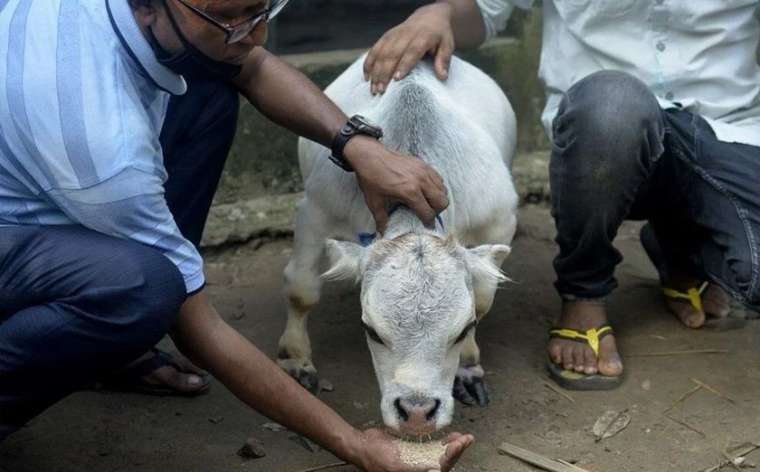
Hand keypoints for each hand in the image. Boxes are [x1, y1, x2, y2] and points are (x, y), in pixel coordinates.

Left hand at [344, 136, 448, 233]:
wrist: (369, 155)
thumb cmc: (371, 177)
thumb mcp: (374, 201)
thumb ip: (381, 219)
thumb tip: (383, 232)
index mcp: (410, 192)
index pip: (428, 213)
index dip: (428, 222)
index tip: (426, 225)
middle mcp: (421, 181)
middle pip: (442, 202)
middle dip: (437, 211)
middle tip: (427, 214)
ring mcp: (424, 171)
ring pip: (443, 190)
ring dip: (438, 199)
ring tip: (427, 202)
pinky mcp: (423, 164)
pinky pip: (439, 178)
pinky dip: (437, 187)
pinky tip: (426, 190)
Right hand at [356, 428, 473, 471]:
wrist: (361, 445)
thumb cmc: (375, 457)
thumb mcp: (396, 464)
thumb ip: (414, 469)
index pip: (440, 469)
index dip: (451, 457)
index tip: (458, 444)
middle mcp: (420, 470)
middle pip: (444, 463)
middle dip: (457, 451)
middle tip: (467, 438)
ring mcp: (418, 460)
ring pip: (441, 456)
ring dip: (454, 446)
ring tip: (464, 437)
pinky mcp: (415, 451)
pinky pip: (433, 449)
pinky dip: (443, 443)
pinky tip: (451, 436)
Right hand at [363, 3, 454, 94]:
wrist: (429, 17)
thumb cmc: (439, 35)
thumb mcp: (447, 45)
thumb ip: (443, 60)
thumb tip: (442, 77)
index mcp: (423, 36)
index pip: (412, 51)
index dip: (403, 64)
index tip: (396, 79)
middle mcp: (406, 35)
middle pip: (392, 54)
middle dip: (384, 73)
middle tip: (381, 90)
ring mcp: (394, 35)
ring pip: (381, 53)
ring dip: (375, 71)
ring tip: (373, 88)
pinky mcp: (386, 36)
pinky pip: (375, 49)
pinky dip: (369, 62)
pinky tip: (367, 77)